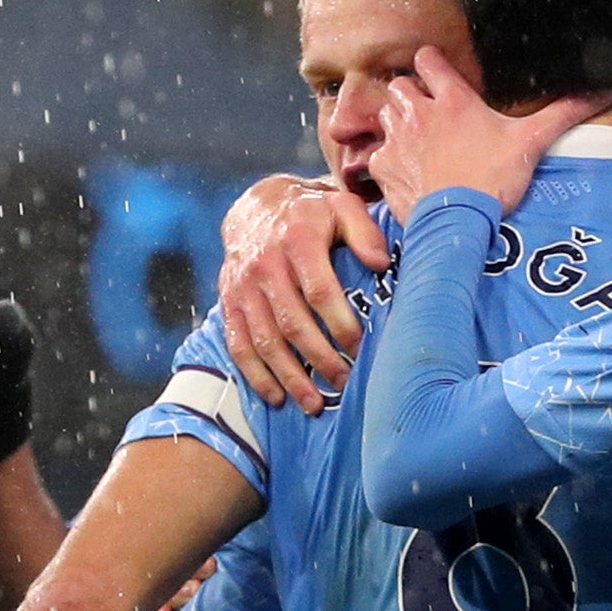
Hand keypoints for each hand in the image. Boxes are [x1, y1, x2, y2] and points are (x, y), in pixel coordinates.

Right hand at [216, 175, 382, 411]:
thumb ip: (364, 232)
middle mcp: (265, 264)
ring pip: (264, 340)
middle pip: (292, 322)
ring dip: (289, 376)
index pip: (319, 291)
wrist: (256, 207)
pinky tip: (276, 397)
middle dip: (320, 358)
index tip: (359, 349)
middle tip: (344, 382)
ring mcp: (243, 286)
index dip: (340, 325)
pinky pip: (239, 344)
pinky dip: (256, 374)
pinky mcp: (229, 302)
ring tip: (314, 403)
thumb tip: (382, 264)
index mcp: (297, 240)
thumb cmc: (311, 213)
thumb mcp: (342, 207)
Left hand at [371, 50, 601, 219]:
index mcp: (453, 99)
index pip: (427, 59)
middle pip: (400, 85)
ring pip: (385, 115)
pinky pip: (377, 153)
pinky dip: (388, 161)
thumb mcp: (532, 142)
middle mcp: (419, 112)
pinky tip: (407, 173)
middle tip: (428, 115)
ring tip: (417, 143)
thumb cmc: (495, 180)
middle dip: (411, 96)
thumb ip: (563, 113)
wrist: (460, 224)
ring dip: (397, 124)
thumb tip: (602, 94)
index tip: (438, 76)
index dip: (430, 64)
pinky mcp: (383, 167)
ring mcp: (397, 139)